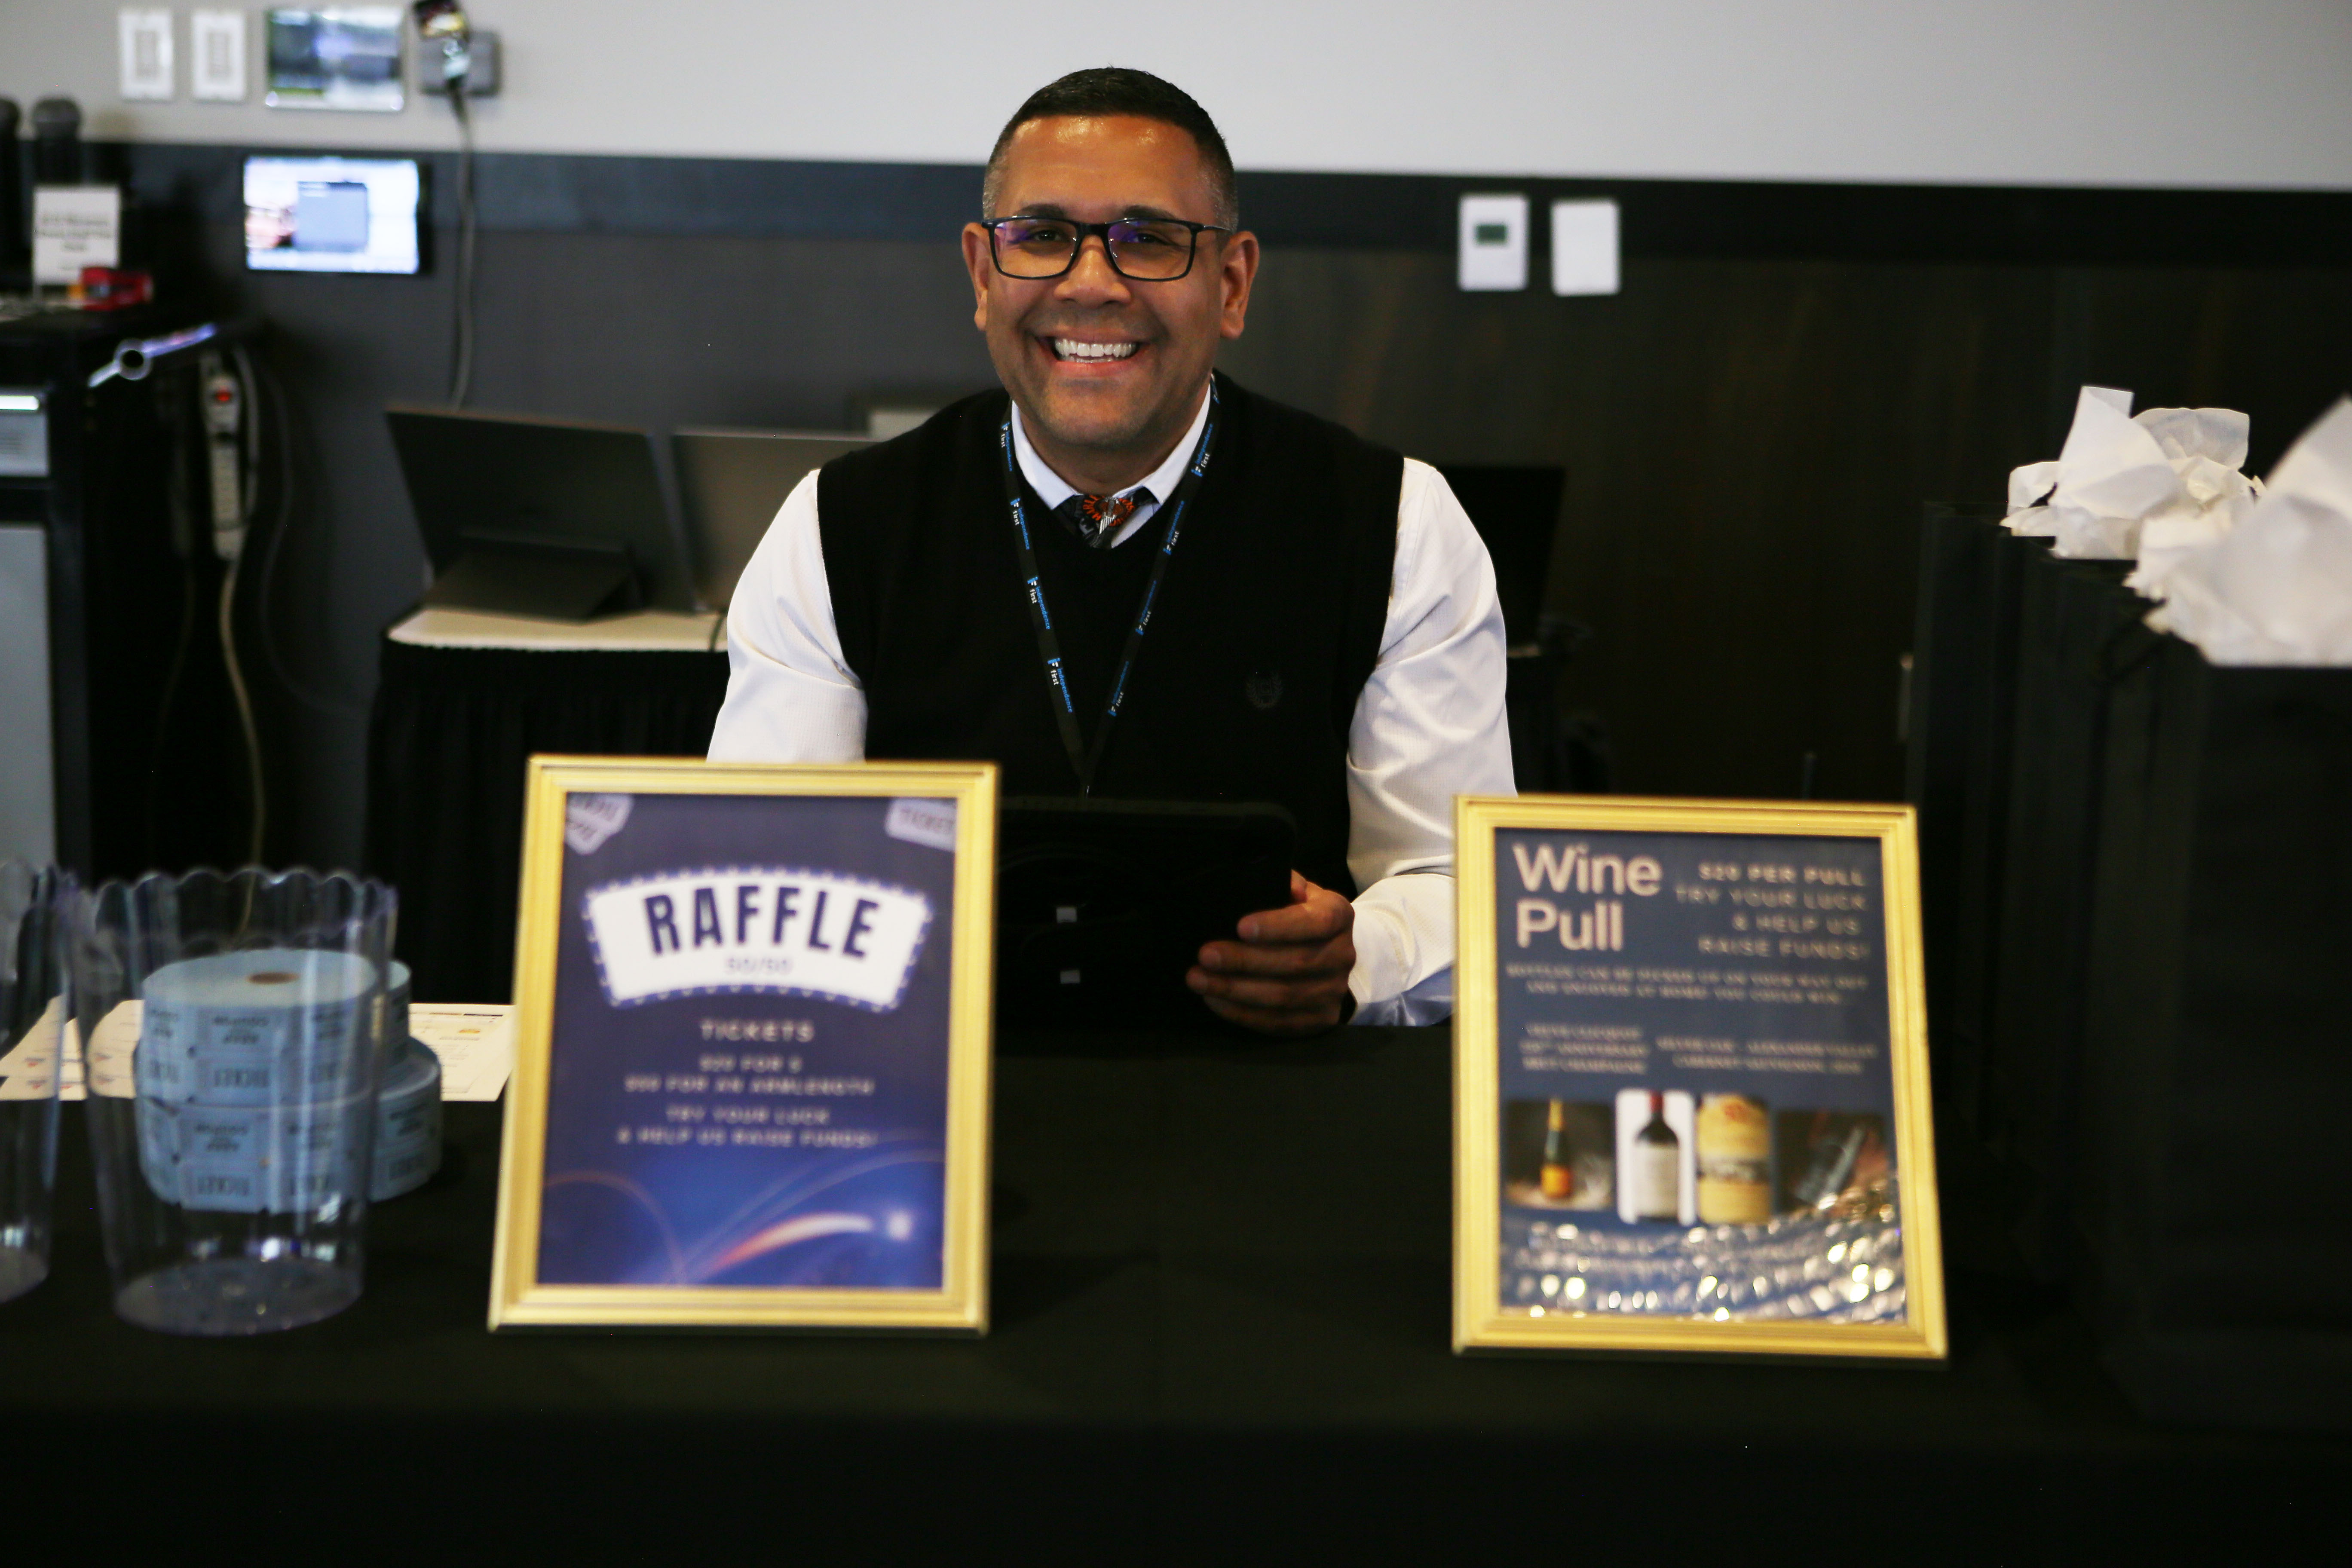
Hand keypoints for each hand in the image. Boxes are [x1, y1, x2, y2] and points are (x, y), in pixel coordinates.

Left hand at [1187, 871, 1356, 1034]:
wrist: (1331, 954)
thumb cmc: (1301, 916)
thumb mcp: (1300, 892)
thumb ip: (1286, 883)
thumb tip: (1281, 884)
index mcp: (1339, 915)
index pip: (1315, 922)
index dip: (1279, 926)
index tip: (1241, 927)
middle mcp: (1342, 954)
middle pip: (1294, 963)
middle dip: (1245, 961)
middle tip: (1206, 954)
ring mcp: (1333, 991)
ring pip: (1283, 997)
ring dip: (1235, 989)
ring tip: (1199, 979)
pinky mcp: (1318, 1020)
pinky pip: (1277, 1022)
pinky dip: (1241, 1012)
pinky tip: (1214, 999)